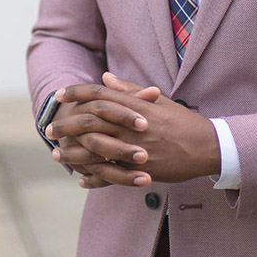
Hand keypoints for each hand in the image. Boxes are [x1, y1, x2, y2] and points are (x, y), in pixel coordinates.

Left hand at [53, 73, 221, 186]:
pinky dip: (95, 178)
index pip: (100, 94)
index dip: (77, 93)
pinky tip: (81, 178)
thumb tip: (105, 78)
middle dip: (67, 125)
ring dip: (74, 153)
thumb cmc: (181, 121)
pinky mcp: (141, 169)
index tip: (59, 95)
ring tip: (57, 155)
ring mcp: (135, 148)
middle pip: (91, 122)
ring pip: (97, 150)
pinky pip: (113, 175)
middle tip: (49, 129)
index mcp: (135, 106)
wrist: (207, 146)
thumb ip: (129, 90)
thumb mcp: (157, 101)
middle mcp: (132, 125)